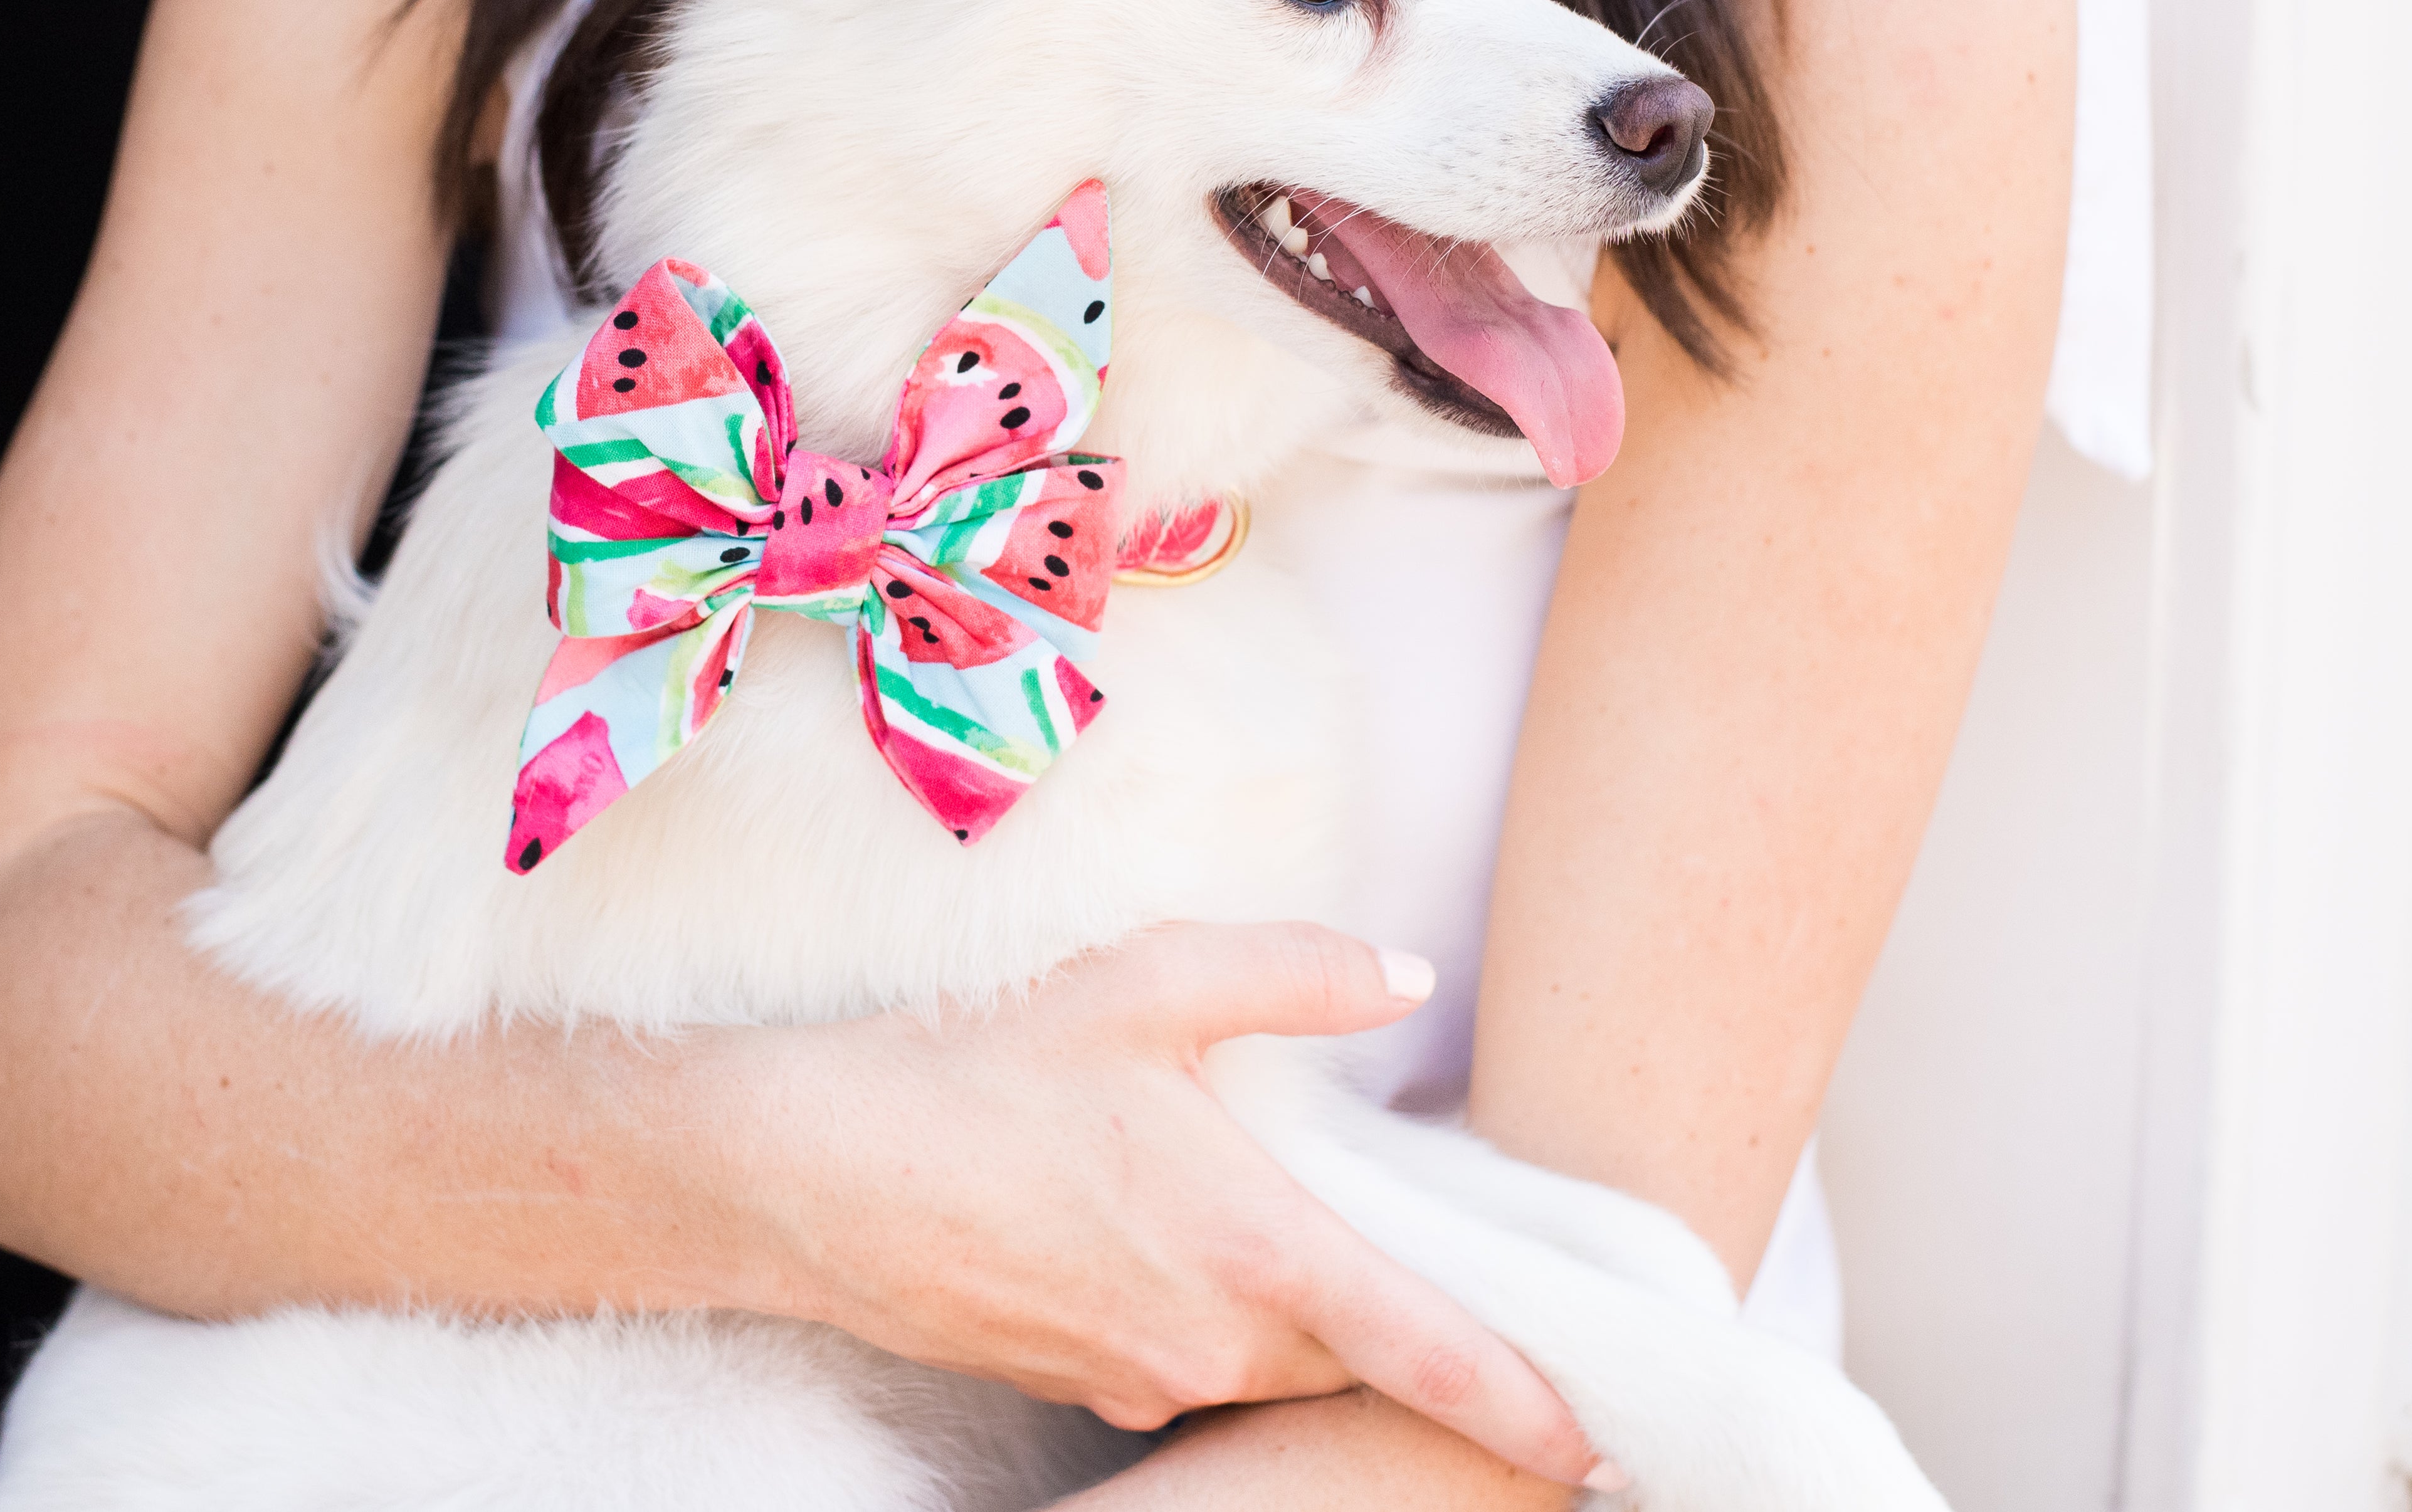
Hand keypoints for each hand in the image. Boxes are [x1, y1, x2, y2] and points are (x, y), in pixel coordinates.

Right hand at [702, 922, 1598, 1486]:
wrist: (811, 1172)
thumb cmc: (979, 1068)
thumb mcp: (1143, 982)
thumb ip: (1295, 972)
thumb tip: (1405, 976)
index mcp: (1254, 1249)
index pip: (1429, 1351)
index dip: (1527, 1404)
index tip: (1600, 1439)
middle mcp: (1212, 1337)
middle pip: (1352, 1355)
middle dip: (1398, 1329)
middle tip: (1430, 1272)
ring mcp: (1142, 1374)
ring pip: (1268, 1359)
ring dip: (1292, 1312)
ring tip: (1259, 1222)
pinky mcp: (1079, 1383)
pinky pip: (1182, 1361)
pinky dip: (1202, 1314)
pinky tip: (1144, 1234)